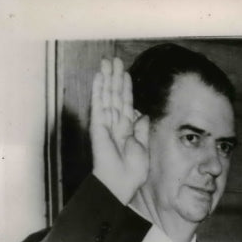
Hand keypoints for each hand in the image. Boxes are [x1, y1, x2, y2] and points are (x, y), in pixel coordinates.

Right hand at [90, 57, 149, 204]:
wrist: (120, 181)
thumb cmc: (132, 170)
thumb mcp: (143, 147)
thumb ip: (142, 130)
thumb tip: (143, 114)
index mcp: (127, 128)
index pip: (127, 103)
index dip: (127, 88)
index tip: (126, 73)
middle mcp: (115, 123)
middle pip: (116, 95)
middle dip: (116, 77)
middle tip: (115, 60)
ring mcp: (106, 122)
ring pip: (107, 95)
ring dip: (108, 78)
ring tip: (108, 61)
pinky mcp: (98, 124)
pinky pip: (99, 103)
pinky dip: (99, 89)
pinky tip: (100, 76)